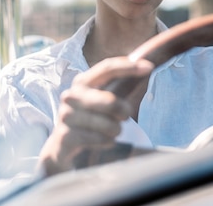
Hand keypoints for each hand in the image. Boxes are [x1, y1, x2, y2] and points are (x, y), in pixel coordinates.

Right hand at [39, 56, 153, 174]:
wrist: (63, 147)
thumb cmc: (91, 120)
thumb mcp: (105, 101)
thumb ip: (123, 84)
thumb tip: (148, 65)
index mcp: (83, 82)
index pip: (107, 68)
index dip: (129, 67)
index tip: (149, 67)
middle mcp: (71, 95)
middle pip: (109, 100)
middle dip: (123, 110)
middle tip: (126, 117)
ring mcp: (66, 116)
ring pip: (105, 123)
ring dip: (115, 130)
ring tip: (113, 132)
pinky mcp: (64, 136)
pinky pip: (97, 138)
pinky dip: (106, 141)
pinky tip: (105, 141)